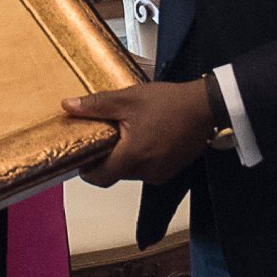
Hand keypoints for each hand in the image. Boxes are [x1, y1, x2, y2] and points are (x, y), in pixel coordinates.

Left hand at [63, 81, 210, 187]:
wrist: (206, 107)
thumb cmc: (172, 103)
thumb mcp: (128, 99)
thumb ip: (96, 105)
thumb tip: (70, 106)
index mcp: (134, 155)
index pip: (101, 178)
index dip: (87, 171)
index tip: (82, 160)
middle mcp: (148, 170)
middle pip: (116, 174)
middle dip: (108, 158)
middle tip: (108, 136)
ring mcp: (161, 173)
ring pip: (132, 172)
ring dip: (126, 157)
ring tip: (130, 133)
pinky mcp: (171, 170)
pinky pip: (148, 170)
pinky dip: (142, 158)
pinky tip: (146, 137)